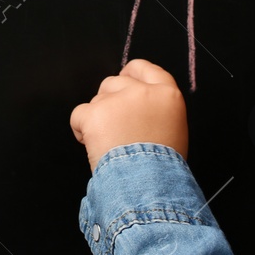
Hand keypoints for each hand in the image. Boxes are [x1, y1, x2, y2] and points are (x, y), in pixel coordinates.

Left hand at [69, 58, 188, 172]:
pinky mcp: (94, 113)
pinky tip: (93, 145)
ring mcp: (116, 100)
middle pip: (115, 82)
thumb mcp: (174, 131)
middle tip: (114, 126)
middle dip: (110, 99)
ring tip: (108, 143)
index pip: (146, 69)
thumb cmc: (163, 167)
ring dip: (98, 117)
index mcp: (167, 94)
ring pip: (97, 99)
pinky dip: (81, 129)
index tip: (125, 75)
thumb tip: (141, 109)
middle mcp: (142, 91)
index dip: (132, 71)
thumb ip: (159, 111)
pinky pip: (79, 115)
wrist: (147, 184)